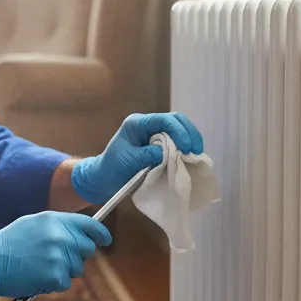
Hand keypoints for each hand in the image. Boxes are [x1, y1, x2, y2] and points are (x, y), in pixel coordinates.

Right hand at [0, 212, 111, 298]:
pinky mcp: (55, 277)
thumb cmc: (8, 244)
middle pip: (87, 249)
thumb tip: (80, 234)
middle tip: (60, 258)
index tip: (105, 240)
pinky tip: (36, 276)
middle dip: (78, 255)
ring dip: (63, 270)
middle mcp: (60, 237)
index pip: (90, 225)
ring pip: (77, 268)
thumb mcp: (34, 224)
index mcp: (55, 220)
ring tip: (40, 266)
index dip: (101, 234)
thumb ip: (58, 226)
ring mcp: (59, 257)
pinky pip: (65, 283)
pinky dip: (53, 283)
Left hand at [71, 113, 203, 204]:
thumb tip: (168, 152)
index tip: (187, 148)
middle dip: (189, 134)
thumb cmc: (111, 169)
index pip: (164, 120)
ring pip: (179, 130)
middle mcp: (147, 125)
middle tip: (196, 151)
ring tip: (195, 156)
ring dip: (189, 141)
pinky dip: (184, 149)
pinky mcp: (158, 146)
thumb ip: (148, 155)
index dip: (179, 132)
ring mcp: (153, 135)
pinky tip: (190, 159)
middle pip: (176, 121)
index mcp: (137, 124)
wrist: (103, 179)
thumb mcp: (129, 162)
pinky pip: (176, 143)